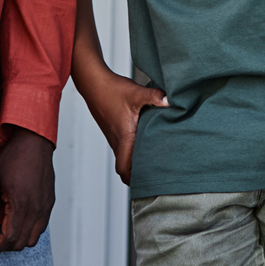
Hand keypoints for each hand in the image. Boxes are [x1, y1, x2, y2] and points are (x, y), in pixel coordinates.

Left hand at [0, 128, 55, 253]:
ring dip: (16, 240)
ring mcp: (45, 207)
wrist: (34, 142)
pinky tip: (16, 220)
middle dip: (3, 245)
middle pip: (21, 243)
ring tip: (3, 228)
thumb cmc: (13, 158)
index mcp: (21, 204)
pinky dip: (28, 231)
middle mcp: (36, 209)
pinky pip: (41, 227)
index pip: (9, 239)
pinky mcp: (49, 203)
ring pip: (32, 239)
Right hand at [75, 67, 168, 183]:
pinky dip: (133, 149)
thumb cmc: (112, 90)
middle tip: (156, 173)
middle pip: (125, 167)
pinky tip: (145, 140)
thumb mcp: (136, 93)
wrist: (94, 82)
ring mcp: (114, 135)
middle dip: (138, 173)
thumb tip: (169, 101)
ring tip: (154, 159)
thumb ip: (154, 97)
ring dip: (135, 160)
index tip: (147, 182)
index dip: (133, 180)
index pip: (123, 169)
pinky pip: (123, 146)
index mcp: (123, 138)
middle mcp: (117, 140)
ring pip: (124, 156)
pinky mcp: (114, 129)